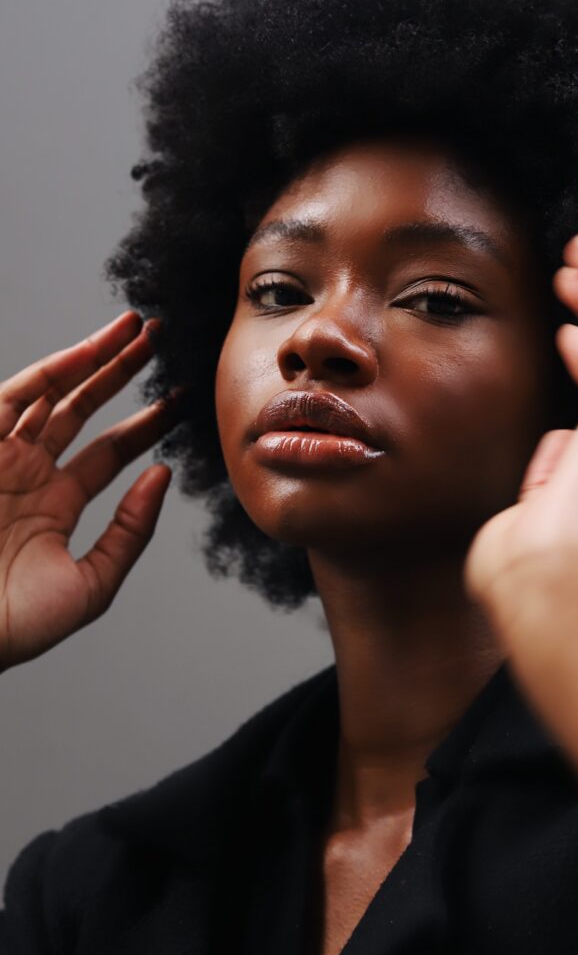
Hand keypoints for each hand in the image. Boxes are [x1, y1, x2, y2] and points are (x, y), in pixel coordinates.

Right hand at [0, 312, 179, 672]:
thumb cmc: (13, 624)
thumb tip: (163, 476)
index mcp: (54, 505)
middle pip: (84, 409)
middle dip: (123, 374)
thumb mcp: (90, 583)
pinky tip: (94, 348)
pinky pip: (19, 396)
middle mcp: (28, 472)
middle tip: (162, 342)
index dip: (148, 422)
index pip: (110, 451)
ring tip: (140, 330)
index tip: (182, 397)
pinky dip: (56, 368)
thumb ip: (130, 531)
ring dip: (96, 358)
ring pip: (56, 392)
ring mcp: (1, 455)